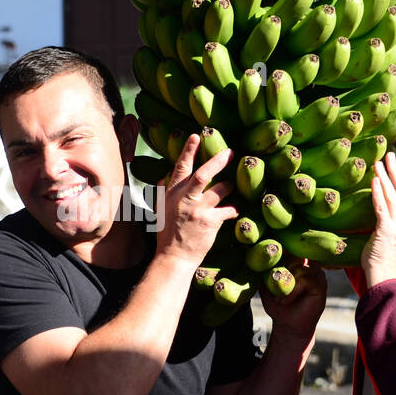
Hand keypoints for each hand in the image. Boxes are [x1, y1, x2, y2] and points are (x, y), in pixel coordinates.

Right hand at [154, 135, 238, 267]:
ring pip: (220, 189)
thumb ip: (164, 191)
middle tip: (230, 152)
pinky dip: (233, 209)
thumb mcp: (161, 210)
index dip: (188, 151)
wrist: (174, 258)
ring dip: (228, 186)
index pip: (180, 168)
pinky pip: (228, 210)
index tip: (196, 136)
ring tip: (230, 186)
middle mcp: (184, 199)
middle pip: (203, 174)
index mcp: (172, 194)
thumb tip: (166, 174)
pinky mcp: (210, 222)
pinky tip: (234, 212)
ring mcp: (197, 210)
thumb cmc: (168, 235)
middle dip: (218, 161)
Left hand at [262, 258, 327, 343]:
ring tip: (280, 298)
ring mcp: (316, 274)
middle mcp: (308, 265)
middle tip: (275, 289)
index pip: (291, 248)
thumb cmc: (277, 304)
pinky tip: (286, 300)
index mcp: (296, 261)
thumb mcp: (266, 285)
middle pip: (295, 255)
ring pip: (300, 267)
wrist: (287, 325)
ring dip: (286, 284)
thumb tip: (257, 256)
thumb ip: (264, 270)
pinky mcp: (321, 285)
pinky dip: (292, 291)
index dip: (281, 252)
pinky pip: (306, 280)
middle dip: (282, 271)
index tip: (271, 260)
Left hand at [360, 153, 395, 288]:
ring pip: (391, 194)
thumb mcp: (394, 237)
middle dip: (394, 170)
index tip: (391, 167)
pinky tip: (374, 179)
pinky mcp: (386, 229)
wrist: (385, 276)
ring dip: (384, 176)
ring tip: (378, 162)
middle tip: (388, 154)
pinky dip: (377, 192)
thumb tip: (385, 212)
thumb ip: (392, 223)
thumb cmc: (385, 259)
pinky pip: (381, 206)